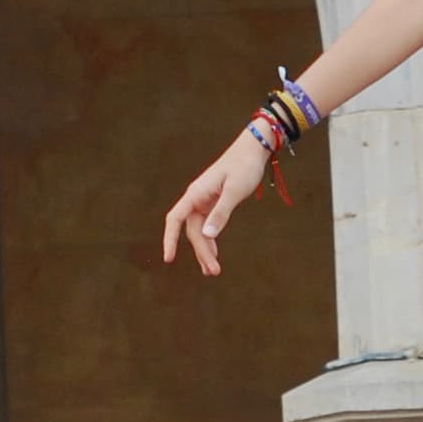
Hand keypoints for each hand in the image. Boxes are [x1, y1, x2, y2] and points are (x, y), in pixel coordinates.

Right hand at [162, 132, 271, 274]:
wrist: (253, 150)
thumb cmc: (244, 166)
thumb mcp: (234, 191)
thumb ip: (221, 213)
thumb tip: (207, 235)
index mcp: (195, 194)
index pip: (175, 219)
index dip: (170, 239)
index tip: (169, 258)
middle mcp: (196, 198)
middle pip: (192, 231)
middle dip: (201, 252)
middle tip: (214, 272)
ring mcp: (205, 202)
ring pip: (200, 231)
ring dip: (206, 250)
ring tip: (213, 271)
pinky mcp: (214, 203)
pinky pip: (208, 226)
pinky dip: (211, 241)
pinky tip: (214, 255)